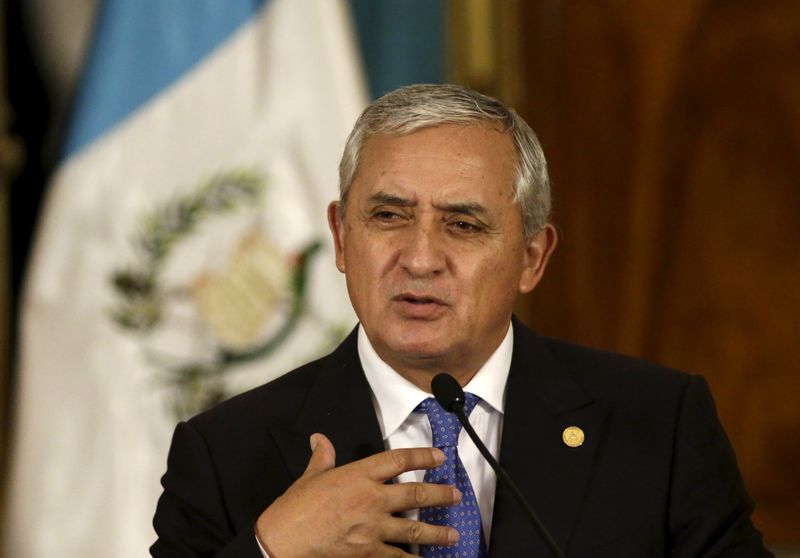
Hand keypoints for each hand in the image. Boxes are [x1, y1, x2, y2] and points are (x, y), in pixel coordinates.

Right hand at [256, 433, 460, 556]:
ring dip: (436, 533)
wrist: (283, 541)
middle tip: (456, 495)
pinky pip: (397, 557)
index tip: (439, 457)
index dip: (422, 456)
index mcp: (358, 475)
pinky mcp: (368, 553)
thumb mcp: (310, 477)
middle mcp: (371, 499)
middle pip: (415, 494)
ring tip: (453, 535)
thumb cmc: (295, 508)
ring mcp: (372, 528)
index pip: (397, 460)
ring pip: (413, 528)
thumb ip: (322, 456)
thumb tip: (319, 439)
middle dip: (440, 494)